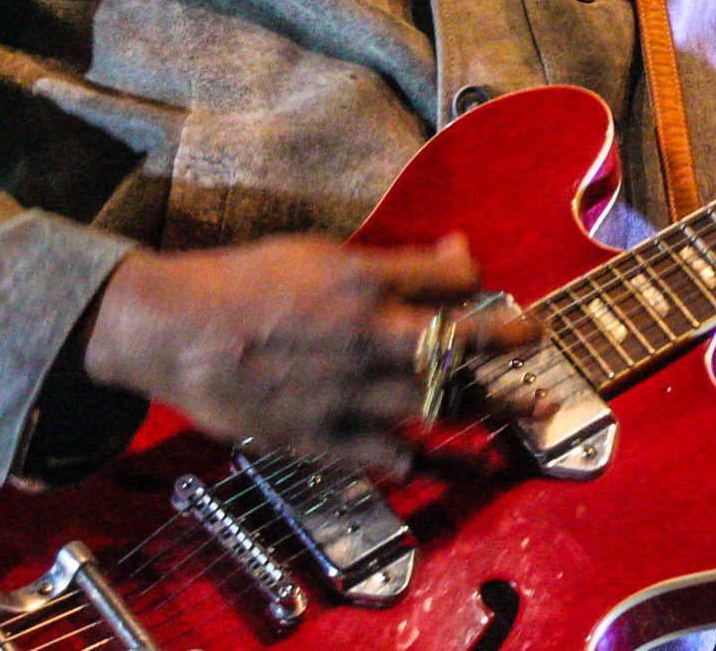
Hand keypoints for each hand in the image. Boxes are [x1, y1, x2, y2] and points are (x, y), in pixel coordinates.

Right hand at [83, 232, 539, 473]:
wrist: (177, 331)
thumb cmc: (245, 282)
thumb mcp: (318, 251)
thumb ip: (385, 263)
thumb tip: (446, 255)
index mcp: (364, 282)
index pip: (453, 278)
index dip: (478, 277)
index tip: (490, 283)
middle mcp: (367, 338)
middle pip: (464, 347)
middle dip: (511, 346)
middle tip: (538, 345)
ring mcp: (351, 394)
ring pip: (442, 409)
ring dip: (494, 411)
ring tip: (532, 417)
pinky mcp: (327, 438)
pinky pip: (395, 459)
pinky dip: (431, 460)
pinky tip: (461, 464)